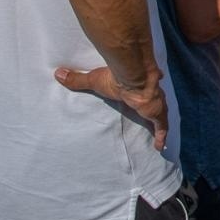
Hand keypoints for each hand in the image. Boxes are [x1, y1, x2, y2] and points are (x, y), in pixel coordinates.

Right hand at [53, 65, 168, 150]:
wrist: (135, 78)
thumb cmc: (116, 78)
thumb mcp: (95, 80)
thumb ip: (78, 79)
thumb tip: (58, 73)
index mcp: (134, 86)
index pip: (140, 89)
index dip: (141, 92)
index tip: (142, 94)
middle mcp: (148, 94)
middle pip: (152, 101)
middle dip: (152, 106)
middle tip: (151, 112)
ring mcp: (155, 104)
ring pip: (159, 113)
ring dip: (159, 121)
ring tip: (159, 132)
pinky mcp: (157, 114)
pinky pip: (161, 127)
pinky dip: (161, 136)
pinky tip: (160, 146)